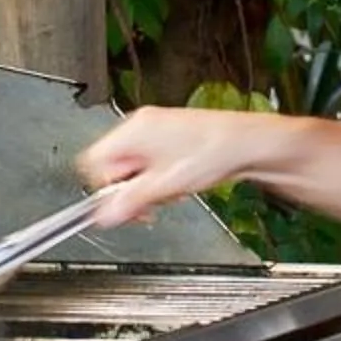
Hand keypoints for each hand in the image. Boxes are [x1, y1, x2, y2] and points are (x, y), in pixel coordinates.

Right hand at [76, 107, 264, 227]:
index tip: (119, 205)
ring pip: (132, 166)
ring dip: (146, 187)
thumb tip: (104, 215)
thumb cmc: (214, 153)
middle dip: (129, 190)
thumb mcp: (165, 186)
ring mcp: (155, 129)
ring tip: (169, 192)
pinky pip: (150, 162)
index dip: (103, 188)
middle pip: (112, 165)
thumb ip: (130, 201)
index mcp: (132, 132)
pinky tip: (177, 184)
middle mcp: (140, 125)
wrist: (248, 143)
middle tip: (147, 205)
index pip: (93, 162)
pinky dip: (158, 178)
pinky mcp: (169, 136)